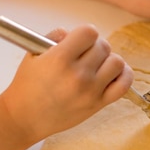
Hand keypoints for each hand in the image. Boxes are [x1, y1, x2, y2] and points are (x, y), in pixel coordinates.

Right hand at [0, 25, 132, 143]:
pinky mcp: (99, 103)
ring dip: (109, 60)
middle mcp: (78, 75)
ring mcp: (91, 90)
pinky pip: (124, 84)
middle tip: (84, 55)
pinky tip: (113, 74)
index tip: (79, 40)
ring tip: (96, 66)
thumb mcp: (34, 54)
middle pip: (103, 46)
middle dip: (94, 47)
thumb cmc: (28, 85)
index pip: (89, 32)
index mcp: (60, 59)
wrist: (25, 118)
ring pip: (117, 62)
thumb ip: (55, 37)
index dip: (85, 33)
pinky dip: (123, 75)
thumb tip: (75, 33)